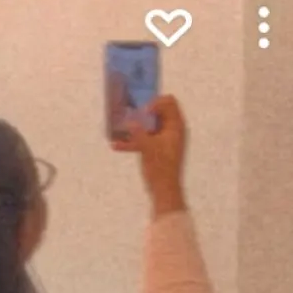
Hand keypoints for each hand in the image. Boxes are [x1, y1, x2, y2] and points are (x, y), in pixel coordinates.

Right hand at [112, 94, 186, 215]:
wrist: (164, 191)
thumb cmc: (160, 168)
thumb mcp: (147, 147)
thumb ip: (138, 132)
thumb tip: (129, 120)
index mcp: (176, 125)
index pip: (168, 102)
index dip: (154, 103)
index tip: (142, 113)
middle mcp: (172, 130)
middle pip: (158, 113)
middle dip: (142, 114)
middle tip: (130, 117)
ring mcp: (165, 140)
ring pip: (149, 127)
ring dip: (135, 128)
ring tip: (120, 130)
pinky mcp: (158, 150)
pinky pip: (146, 141)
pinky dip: (134, 142)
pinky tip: (117, 146)